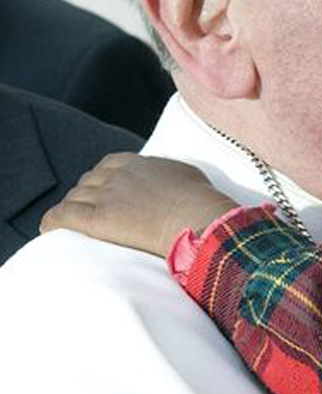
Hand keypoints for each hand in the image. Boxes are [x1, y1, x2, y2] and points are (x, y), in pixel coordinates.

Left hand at [41, 153, 237, 256]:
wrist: (198, 218)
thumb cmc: (201, 201)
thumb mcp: (185, 174)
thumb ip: (166, 174)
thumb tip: (168, 180)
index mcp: (139, 163)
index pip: (108, 164)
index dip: (101, 178)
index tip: (102, 190)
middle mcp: (119, 175)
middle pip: (89, 181)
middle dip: (85, 195)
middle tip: (88, 212)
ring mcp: (107, 195)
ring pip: (75, 197)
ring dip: (71, 209)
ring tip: (70, 225)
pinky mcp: (98, 219)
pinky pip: (64, 216)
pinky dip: (52, 221)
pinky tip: (48, 230)